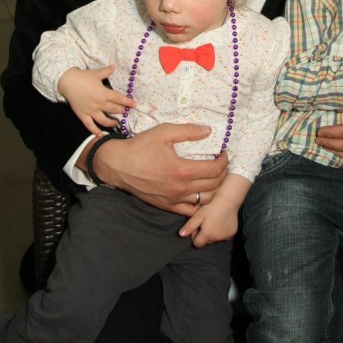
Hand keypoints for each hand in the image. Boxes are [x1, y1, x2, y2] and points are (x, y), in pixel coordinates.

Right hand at [56, 65, 133, 136]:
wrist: (67, 82)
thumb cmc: (83, 77)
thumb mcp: (96, 73)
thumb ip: (106, 72)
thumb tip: (114, 66)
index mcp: (104, 93)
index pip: (119, 99)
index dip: (127, 102)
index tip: (134, 105)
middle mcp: (99, 104)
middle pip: (114, 110)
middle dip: (121, 111)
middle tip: (126, 112)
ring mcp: (91, 111)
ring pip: (104, 120)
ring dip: (112, 123)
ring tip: (116, 123)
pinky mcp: (83, 115)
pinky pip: (90, 125)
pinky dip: (95, 131)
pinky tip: (100, 135)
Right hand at [81, 122, 227, 214]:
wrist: (117, 165)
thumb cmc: (140, 147)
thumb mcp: (164, 132)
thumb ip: (188, 131)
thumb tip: (208, 131)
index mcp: (182, 170)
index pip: (215, 170)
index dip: (224, 161)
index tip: (223, 153)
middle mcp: (180, 189)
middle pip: (214, 186)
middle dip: (223, 174)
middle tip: (221, 163)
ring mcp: (174, 200)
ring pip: (206, 201)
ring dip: (215, 189)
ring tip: (213, 177)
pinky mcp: (167, 206)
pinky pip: (191, 211)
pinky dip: (200, 204)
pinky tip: (200, 192)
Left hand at [179, 199, 239, 246]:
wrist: (228, 199)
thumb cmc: (211, 206)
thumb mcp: (198, 215)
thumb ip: (189, 226)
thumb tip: (180, 235)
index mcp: (207, 235)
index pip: (197, 244)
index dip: (195, 236)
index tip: (197, 226)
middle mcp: (217, 238)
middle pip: (206, 241)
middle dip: (204, 234)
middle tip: (205, 221)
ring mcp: (226, 236)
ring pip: (215, 239)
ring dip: (213, 233)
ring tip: (213, 220)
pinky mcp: (233, 233)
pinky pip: (224, 236)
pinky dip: (221, 231)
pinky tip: (221, 221)